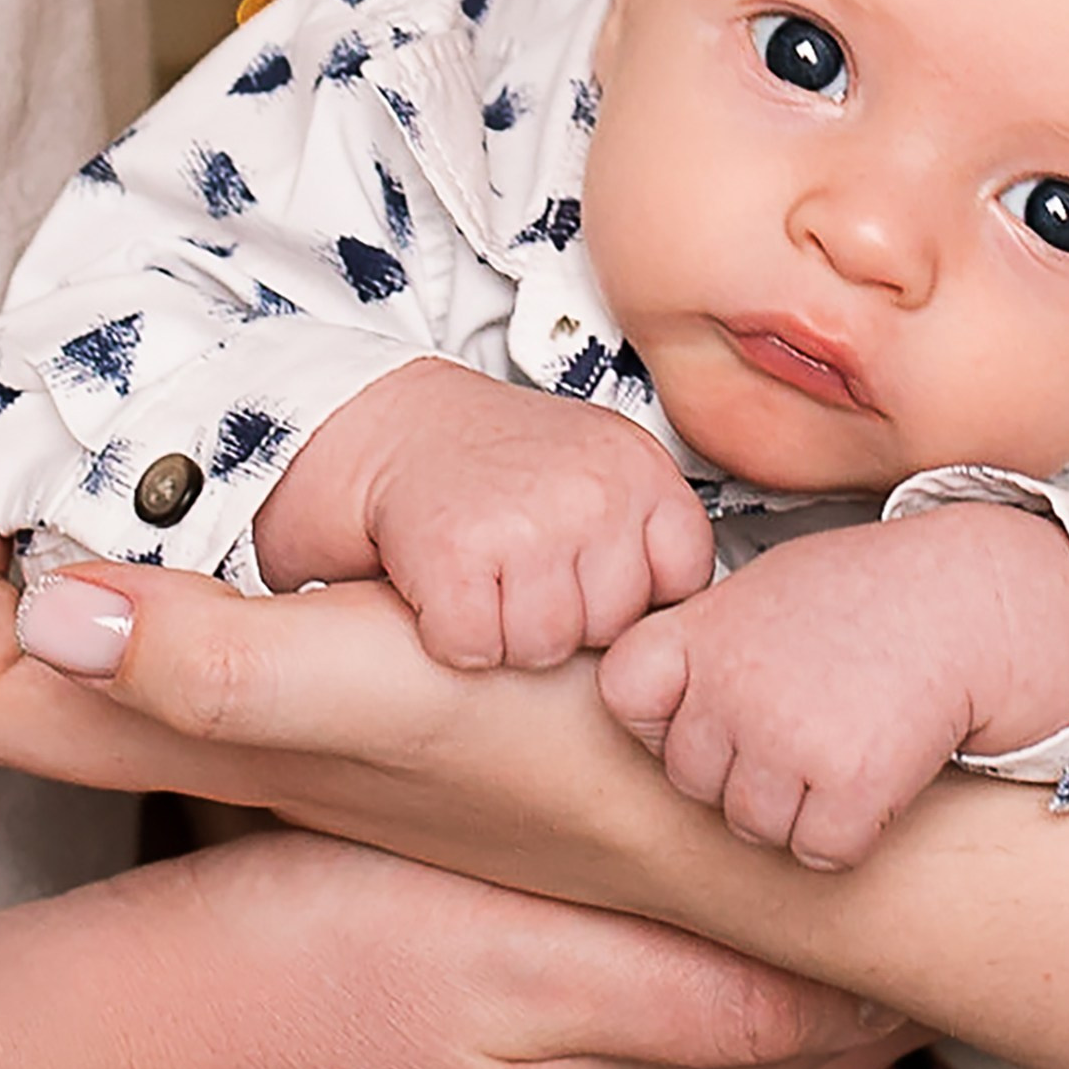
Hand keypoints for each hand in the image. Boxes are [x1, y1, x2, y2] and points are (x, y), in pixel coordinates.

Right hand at [148, 835, 906, 1068]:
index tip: (971, 874)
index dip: (901, 955)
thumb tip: (816, 977)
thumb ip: (664, 979)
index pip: (812, 1021)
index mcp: (622, 1057)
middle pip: (805, 1068)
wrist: (165, 1030)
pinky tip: (772, 983)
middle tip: (977, 903)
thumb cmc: (314, 948)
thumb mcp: (496, 944)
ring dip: (837, 1028)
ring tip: (907, 946)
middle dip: (894, 1001)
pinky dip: (758, 1048)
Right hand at [255, 360, 714, 668]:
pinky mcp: (457, 550)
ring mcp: (530, 519)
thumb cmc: (487, 462)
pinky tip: (441, 582)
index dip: (628, 595)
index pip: (683, 584)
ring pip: (544, 647)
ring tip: (480, 571)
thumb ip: (645, 536)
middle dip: (563, 618)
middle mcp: (596, 489)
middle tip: (516, 565)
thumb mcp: (594, 471)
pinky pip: (474, 648)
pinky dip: (445, 634)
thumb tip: (687, 633)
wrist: (382, 420)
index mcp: (640, 468)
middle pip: (611, 627)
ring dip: (502, 630)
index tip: (582, 570)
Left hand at [596, 505, 1068, 870]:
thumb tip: (647, 720)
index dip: (668, 716)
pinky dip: (851, 830)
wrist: (971, 600)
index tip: (720, 701)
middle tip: (809, 715)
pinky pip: (820, 851)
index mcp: (700, 630)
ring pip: (752, 828)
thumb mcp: (766, 590)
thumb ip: (704, 646)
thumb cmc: (869, 594)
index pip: (624, 700)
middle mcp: (729, 687)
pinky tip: (878, 767)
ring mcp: (784, 739)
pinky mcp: (846, 788)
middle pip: (693, 781)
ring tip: (846, 734)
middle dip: (743, 767)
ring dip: (797, 805)